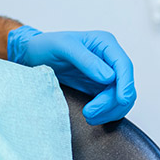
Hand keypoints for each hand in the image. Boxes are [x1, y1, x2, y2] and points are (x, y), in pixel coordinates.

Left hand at [7, 26, 135, 124]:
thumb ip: (85, 59)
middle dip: (111, 102)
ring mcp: (107, 74)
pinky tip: (92, 116)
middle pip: (125, 85)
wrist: (34, 55)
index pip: (124, 65)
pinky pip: (112, 104)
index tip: (120, 100)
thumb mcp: (62, 47)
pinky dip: (106, 113)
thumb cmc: (46, 45)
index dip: (126, 84)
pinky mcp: (100, 88)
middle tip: (90, 112)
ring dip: (109, 111)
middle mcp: (110, 59)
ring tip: (89, 116)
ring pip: (121, 98)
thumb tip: (109, 77)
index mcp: (105, 43)